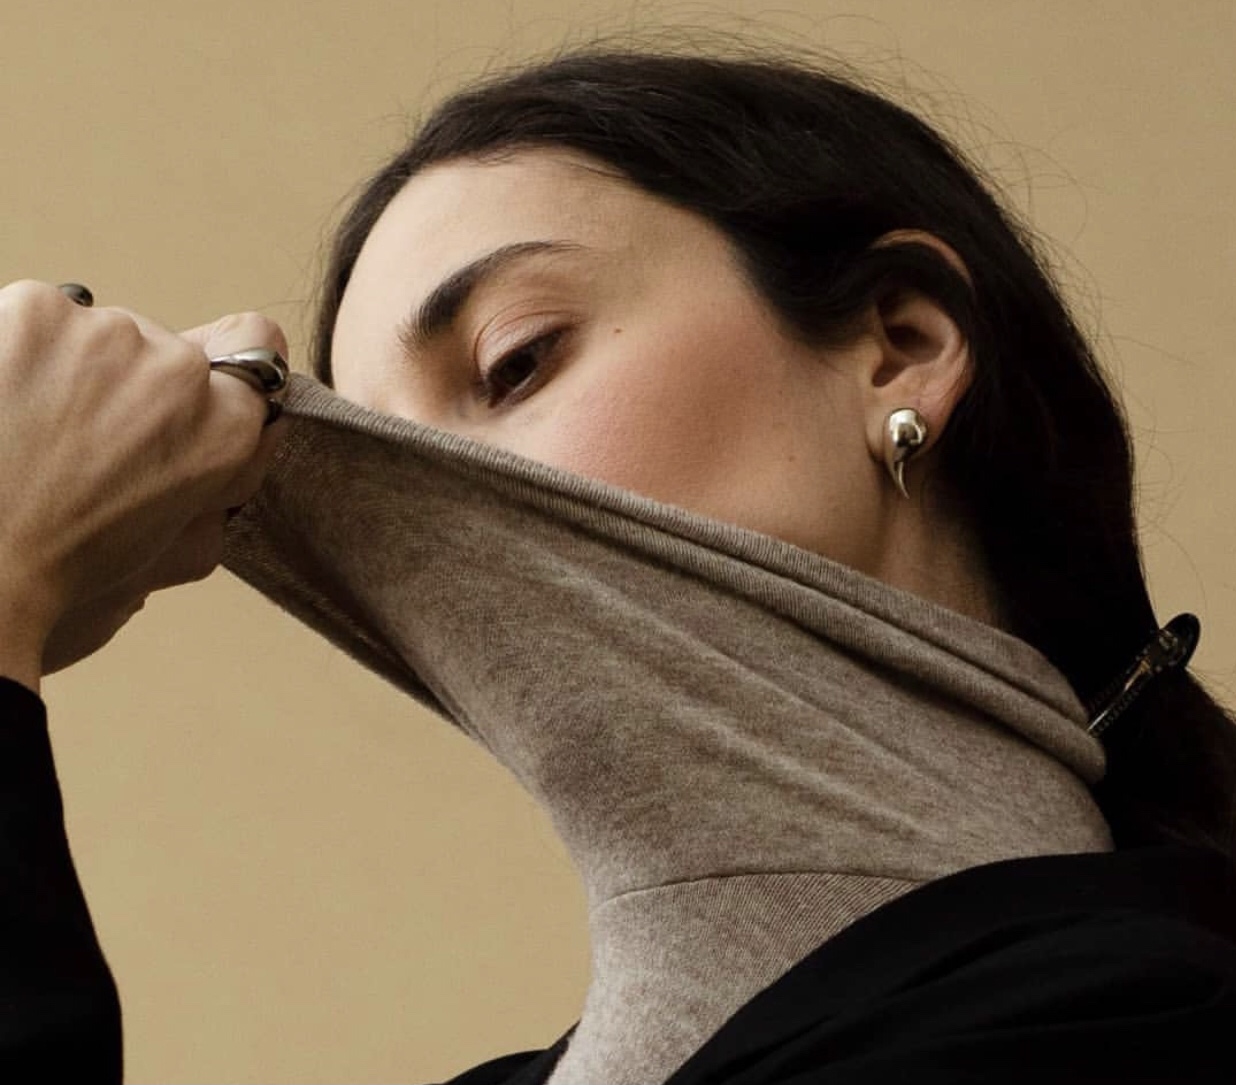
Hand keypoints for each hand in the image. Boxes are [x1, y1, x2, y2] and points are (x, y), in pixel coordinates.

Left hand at [0, 281, 286, 687]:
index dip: (210, 380)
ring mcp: (106, 333)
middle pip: (161, 348)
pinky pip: (35, 318)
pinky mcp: (33, 311)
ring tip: (23, 432)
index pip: (253, 350)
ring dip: (66, 370)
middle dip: (125, 388)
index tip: (170, 409)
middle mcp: (179, 370)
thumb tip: (249, 441)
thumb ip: (222, 494)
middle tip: (75, 449)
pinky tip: (1, 405)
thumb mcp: (172, 561)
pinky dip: (13, 353)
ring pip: (93, 332)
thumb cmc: (55, 578)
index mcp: (224, 429)